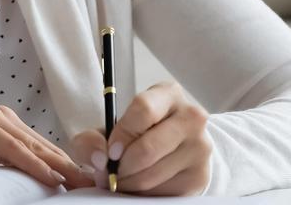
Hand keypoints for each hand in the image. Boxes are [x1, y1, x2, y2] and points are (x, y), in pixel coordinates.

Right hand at [0, 104, 95, 189]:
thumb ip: (8, 168)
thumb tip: (39, 183)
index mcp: (4, 126)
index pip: (40, 148)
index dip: (62, 165)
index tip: (82, 182)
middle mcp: (1, 118)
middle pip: (41, 145)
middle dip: (66, 166)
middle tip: (89, 183)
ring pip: (30, 145)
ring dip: (56, 166)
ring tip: (77, 182)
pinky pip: (11, 148)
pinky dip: (31, 162)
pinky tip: (48, 175)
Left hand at [70, 80, 212, 195]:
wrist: (173, 149)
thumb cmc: (138, 134)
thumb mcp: (110, 128)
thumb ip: (90, 139)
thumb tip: (99, 159)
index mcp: (168, 95)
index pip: (144, 109)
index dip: (121, 134)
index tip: (111, 151)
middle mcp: (191, 117)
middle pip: (148, 148)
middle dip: (121, 167)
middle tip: (110, 173)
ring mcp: (200, 147)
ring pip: (152, 175)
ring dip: (128, 183)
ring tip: (122, 179)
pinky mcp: (200, 176)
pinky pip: (161, 193)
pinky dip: (143, 194)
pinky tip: (139, 184)